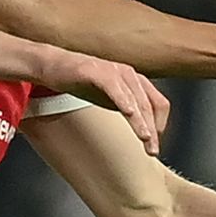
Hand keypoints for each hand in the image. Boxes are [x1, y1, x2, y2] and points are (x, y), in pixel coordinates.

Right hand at [35, 46, 168, 155]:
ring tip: (145, 137)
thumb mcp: (113, 99)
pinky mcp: (96, 71)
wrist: (54, 66)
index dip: (160, 124)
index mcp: (135, 81)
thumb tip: (146, 132)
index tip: (155, 143)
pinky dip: (123, 99)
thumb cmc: (84, 81)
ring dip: (141, 120)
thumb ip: (130, 110)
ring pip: (134, 98)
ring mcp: (113, 71)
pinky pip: (113, 86)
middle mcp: (128, 74)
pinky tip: (128, 112)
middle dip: (152, 130)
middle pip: (149, 104)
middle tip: (152, 150)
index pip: (158, 103)